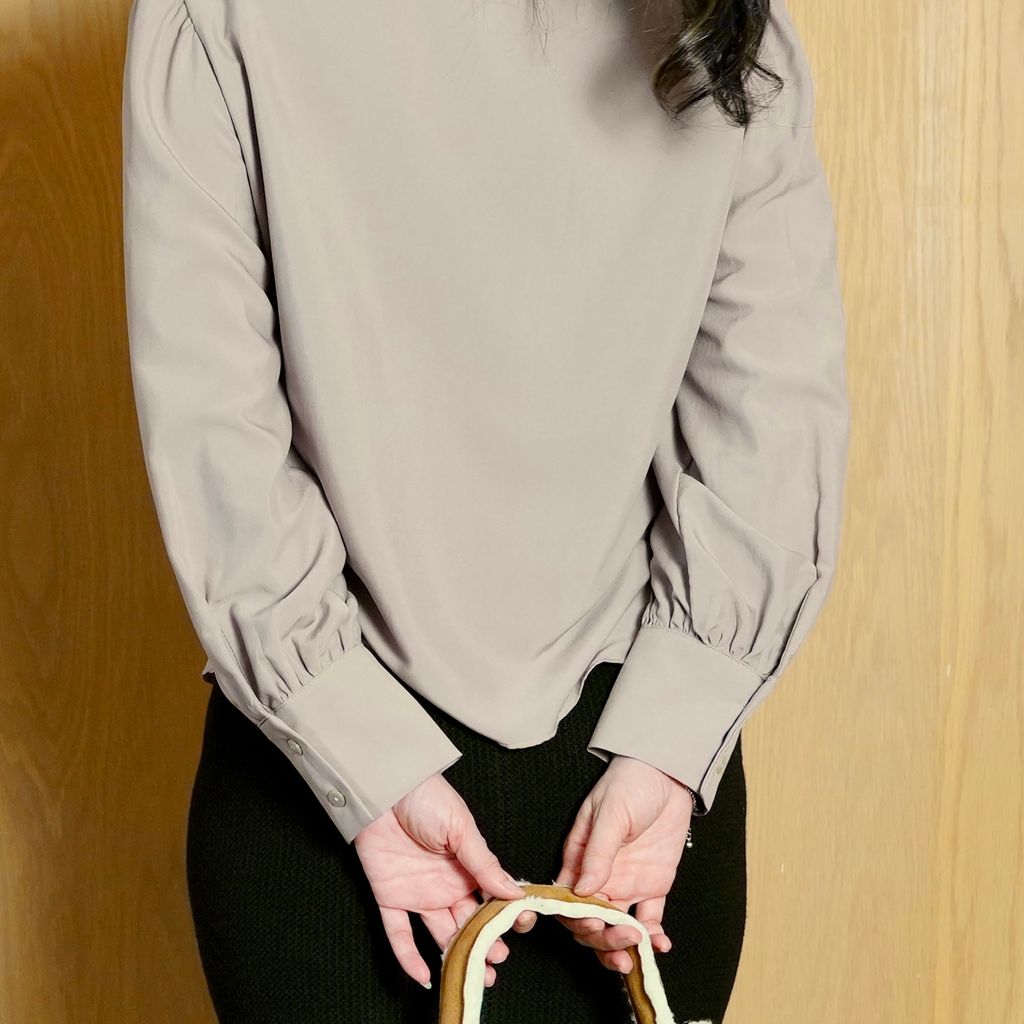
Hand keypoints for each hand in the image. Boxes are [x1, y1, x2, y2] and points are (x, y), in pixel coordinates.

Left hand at [353, 771, 531, 988]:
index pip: (491, 899)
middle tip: (497, 960)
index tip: (518, 927)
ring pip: (441, 934)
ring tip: (477, 975)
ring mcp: (418, 893)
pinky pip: (399, 934)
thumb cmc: (427, 798)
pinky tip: (425, 976)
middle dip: (486, 943)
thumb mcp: (462, 828)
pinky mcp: (389, 898)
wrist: (385, 787)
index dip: (504, 915)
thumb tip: (515, 892)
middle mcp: (446, 885)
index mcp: (467, 867)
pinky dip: (409, 957)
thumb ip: (485, 864)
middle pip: (469, 922)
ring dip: (457, 956)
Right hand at [516, 755, 692, 973]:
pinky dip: (653, 937)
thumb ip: (598, 852)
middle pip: (592, 921)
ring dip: (623, 945)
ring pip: (617, 927)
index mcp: (579, 859)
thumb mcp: (610, 813)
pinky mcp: (652, 886)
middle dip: (601, 938)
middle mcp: (600, 878)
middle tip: (619, 938)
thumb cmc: (629, 783)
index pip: (568, 900)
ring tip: (638, 949)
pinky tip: (660, 945)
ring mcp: (626, 884)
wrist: (667, 773)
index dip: (575, 919)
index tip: (591, 924)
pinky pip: (650, 919)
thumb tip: (583, 891)